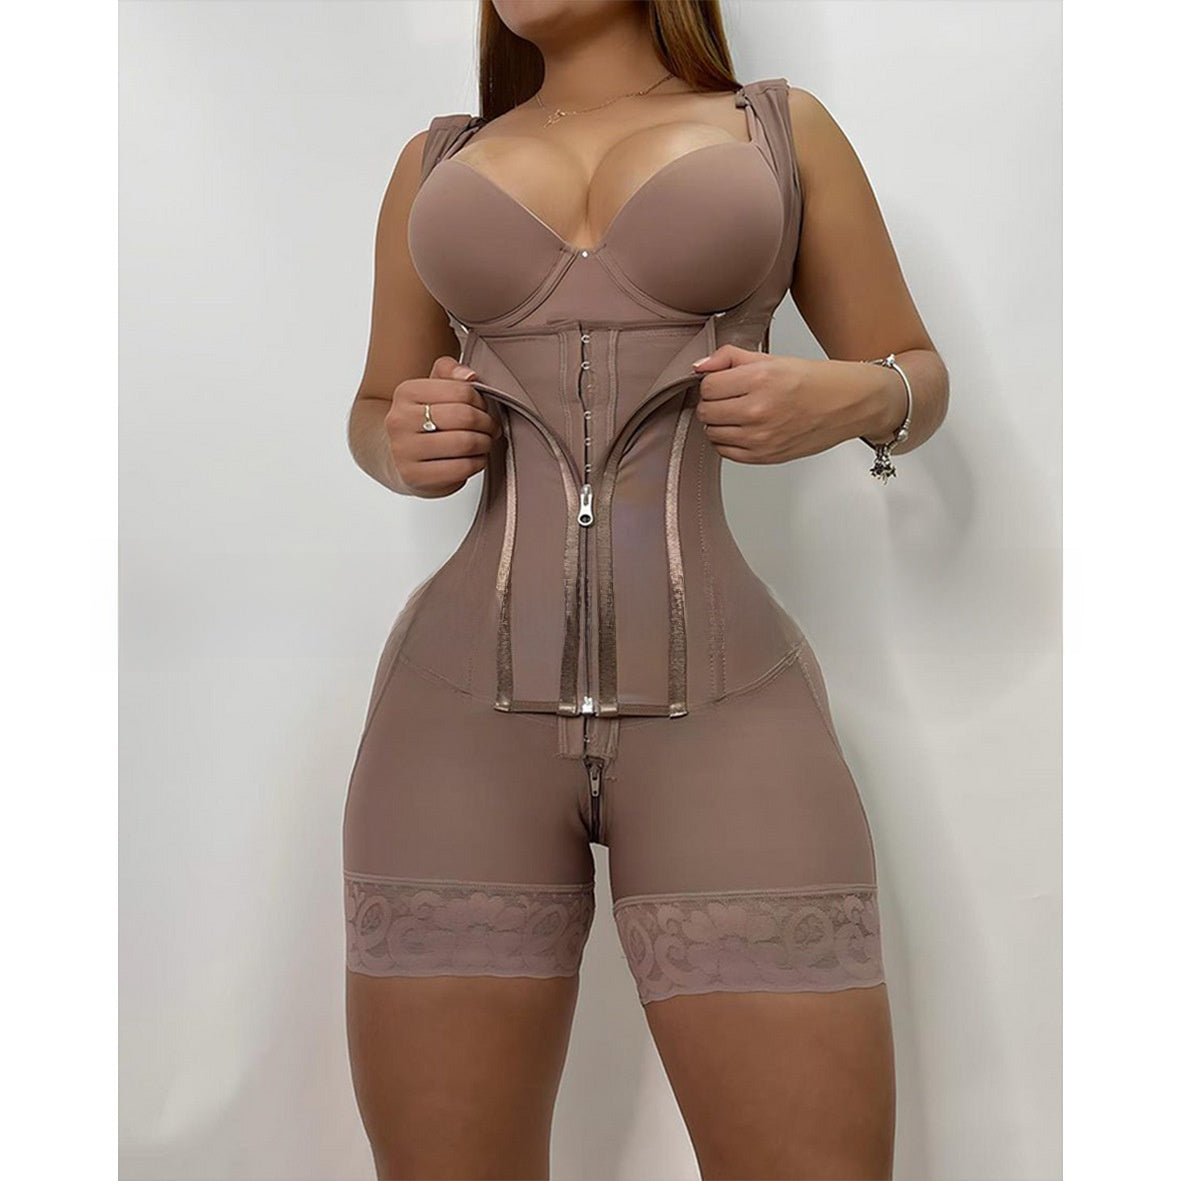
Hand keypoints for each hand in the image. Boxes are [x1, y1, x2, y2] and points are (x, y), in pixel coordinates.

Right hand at [386, 356, 502, 495]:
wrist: (396, 458)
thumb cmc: (422, 423)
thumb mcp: (432, 389)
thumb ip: (451, 372)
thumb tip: (469, 375)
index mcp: (406, 392)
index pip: (461, 391)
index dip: (481, 401)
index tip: (483, 409)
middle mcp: (400, 420)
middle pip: (465, 417)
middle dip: (487, 424)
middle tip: (491, 429)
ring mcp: (404, 450)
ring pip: (465, 443)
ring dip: (484, 444)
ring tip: (484, 444)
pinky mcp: (415, 476)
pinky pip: (461, 468)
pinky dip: (477, 463)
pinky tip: (474, 460)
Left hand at [691, 345, 901, 463]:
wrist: (847, 404)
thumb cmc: (814, 380)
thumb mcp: (772, 358)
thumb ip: (729, 358)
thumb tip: (699, 366)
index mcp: (760, 379)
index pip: (708, 386)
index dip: (711, 382)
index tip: (722, 381)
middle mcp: (759, 410)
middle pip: (705, 411)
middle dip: (712, 402)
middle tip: (728, 397)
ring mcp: (760, 438)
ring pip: (711, 433)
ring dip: (718, 422)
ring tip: (737, 412)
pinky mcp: (764, 457)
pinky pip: (725, 452)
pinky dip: (726, 440)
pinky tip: (742, 429)